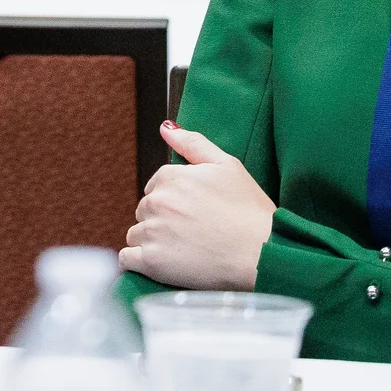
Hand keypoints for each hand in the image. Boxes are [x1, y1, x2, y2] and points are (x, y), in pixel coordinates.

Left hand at [120, 121, 275, 290]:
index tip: (192, 212)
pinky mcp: (152, 262)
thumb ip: (192, 143)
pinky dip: (138, 262)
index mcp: (171, 177)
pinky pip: (128, 260)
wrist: (262, 254)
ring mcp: (152, 233)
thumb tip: (166, 128)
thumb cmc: (249, 210)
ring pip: (136, 234)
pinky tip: (160, 263)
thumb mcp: (227, 165)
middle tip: (191, 232)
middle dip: (161, 219)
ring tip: (182, 250)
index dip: (173, 199)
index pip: (155, 186)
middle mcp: (156, 202)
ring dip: (151, 241)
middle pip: (144, 210)